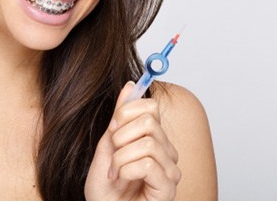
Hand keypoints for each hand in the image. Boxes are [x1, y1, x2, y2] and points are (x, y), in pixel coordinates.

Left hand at [85, 82, 180, 199]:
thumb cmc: (105, 190)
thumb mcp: (107, 147)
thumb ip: (119, 119)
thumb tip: (130, 86)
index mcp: (154, 140)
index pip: (151, 107)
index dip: (127, 111)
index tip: (112, 128)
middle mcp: (167, 153)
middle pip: (149, 121)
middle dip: (121, 136)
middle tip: (113, 154)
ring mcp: (170, 172)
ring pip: (148, 143)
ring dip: (121, 158)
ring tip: (115, 173)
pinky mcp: (169, 189)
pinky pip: (148, 164)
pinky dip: (126, 171)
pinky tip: (122, 181)